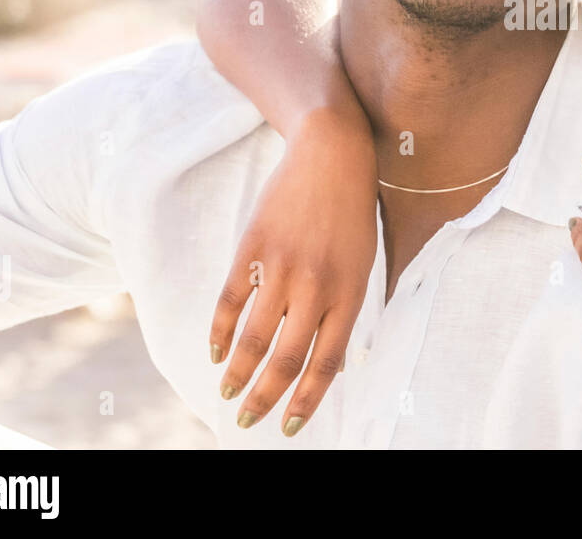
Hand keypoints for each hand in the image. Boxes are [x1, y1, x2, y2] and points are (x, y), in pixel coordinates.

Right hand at [209, 107, 376, 435]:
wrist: (331, 154)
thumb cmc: (352, 213)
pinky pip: (230, 303)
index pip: (325, 363)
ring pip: (252, 339)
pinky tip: (216, 354)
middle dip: (265, 398)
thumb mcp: (364, 261)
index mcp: (350, 293)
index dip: (306, 401)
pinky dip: (220, 334)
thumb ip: (347, 309)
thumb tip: (334, 364)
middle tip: (249, 419)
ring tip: (228, 394)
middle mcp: (317, 286)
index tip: (289, 426)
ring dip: (238, 375)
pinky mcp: (252, 250)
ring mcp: (282, 268)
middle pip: (285, 359)